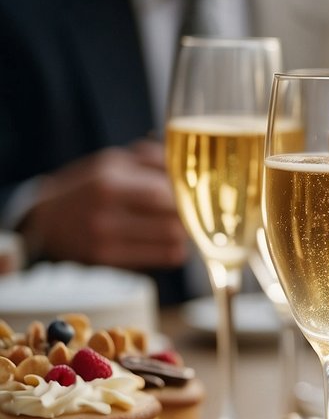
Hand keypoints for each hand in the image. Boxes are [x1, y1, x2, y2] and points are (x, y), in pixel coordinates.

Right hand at [20, 141, 189, 268]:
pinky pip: (163, 257)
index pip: (164, 191)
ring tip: (180, 225)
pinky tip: (169, 241)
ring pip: (173, 240)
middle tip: (192, 211)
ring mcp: (105, 237)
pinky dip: (175, 249)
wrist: (46, 221)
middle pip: (173, 219)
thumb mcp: (113, 162)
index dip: (186, 193)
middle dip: (189, 214)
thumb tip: (188, 164)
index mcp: (109, 180)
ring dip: (185, 233)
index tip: (193, 192)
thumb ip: (153, 159)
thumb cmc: (90, 187)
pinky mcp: (108, 259)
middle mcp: (105, 210)